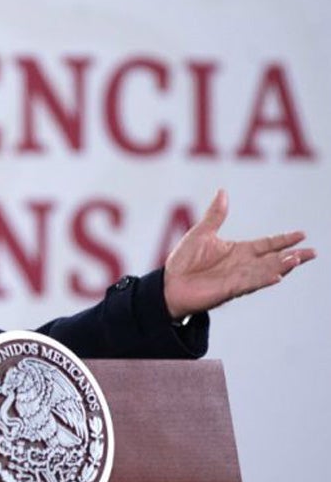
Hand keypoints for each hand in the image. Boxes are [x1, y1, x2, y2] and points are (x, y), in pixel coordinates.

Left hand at [163, 189, 315, 318]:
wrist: (169, 283)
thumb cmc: (184, 261)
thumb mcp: (201, 233)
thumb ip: (215, 215)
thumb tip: (223, 191)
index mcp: (238, 250)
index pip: (267, 244)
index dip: (283, 239)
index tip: (302, 234)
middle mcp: (242, 265)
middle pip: (273, 259)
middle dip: (292, 256)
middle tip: (312, 253)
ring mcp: (237, 278)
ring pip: (264, 271)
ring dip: (281, 266)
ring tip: (297, 259)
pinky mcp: (228, 289)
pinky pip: (249, 284)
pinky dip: (263, 279)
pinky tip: (277, 276)